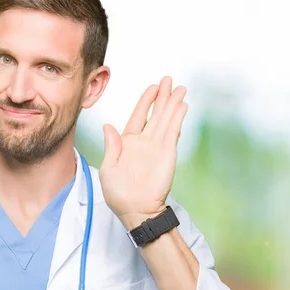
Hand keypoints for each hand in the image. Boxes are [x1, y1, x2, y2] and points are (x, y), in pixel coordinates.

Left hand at [99, 76, 187, 229]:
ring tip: (180, 88)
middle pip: (156, 113)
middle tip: (169, 79)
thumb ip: (111, 146)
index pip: (139, 116)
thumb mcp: (108, 168)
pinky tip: (182, 106)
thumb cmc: (119, 193)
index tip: (153, 87)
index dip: (146, 101)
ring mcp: (157, 147)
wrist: (135, 210)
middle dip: (162, 96)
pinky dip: (177, 118)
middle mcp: (145, 142)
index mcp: (128, 143)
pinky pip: (173, 132)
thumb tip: (108, 126)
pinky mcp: (167, 153)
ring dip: (173, 103)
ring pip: (166, 119)